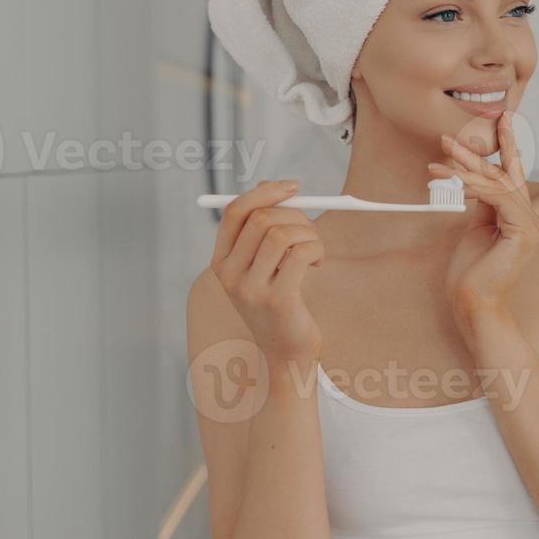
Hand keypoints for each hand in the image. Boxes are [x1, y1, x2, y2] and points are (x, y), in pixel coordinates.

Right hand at [208, 179, 325, 363]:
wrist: (286, 353)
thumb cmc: (279, 302)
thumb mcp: (261, 265)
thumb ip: (260, 228)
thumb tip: (268, 185)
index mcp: (221, 262)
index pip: (234, 211)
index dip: (264, 192)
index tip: (293, 186)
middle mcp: (229, 275)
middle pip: (261, 218)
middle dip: (295, 214)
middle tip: (310, 229)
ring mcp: (251, 289)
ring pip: (282, 233)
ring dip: (309, 233)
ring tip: (314, 250)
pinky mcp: (277, 300)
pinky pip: (300, 253)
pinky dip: (316, 249)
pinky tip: (317, 262)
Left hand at [428, 112, 538, 322]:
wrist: (472, 301)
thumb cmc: (470, 271)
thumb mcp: (475, 227)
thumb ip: (483, 203)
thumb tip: (477, 178)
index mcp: (522, 217)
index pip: (514, 175)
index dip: (508, 146)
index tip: (502, 119)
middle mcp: (532, 219)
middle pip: (502, 176)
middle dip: (473, 155)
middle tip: (447, 139)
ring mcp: (531, 226)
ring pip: (497, 185)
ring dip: (464, 170)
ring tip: (437, 163)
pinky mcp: (524, 233)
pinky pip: (497, 199)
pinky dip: (473, 189)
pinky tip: (454, 184)